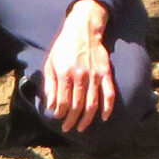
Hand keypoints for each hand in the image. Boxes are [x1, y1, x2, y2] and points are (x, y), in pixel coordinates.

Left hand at [41, 0, 117, 134]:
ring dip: (86, 119)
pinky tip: (103, 118)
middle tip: (68, 128)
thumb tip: (51, 105)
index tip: (58, 118)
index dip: (61, 113)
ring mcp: (95, 75)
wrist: (83, 30)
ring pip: (92, 103)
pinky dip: (107, 108)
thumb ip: (50, 85)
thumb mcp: (50, 63)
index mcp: (65, 73)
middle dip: (71, 120)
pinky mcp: (106, 73)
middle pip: (77, 105)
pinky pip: (109, 94)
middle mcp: (80, 76)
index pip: (63, 101)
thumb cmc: (63, 47)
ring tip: (81, 128)